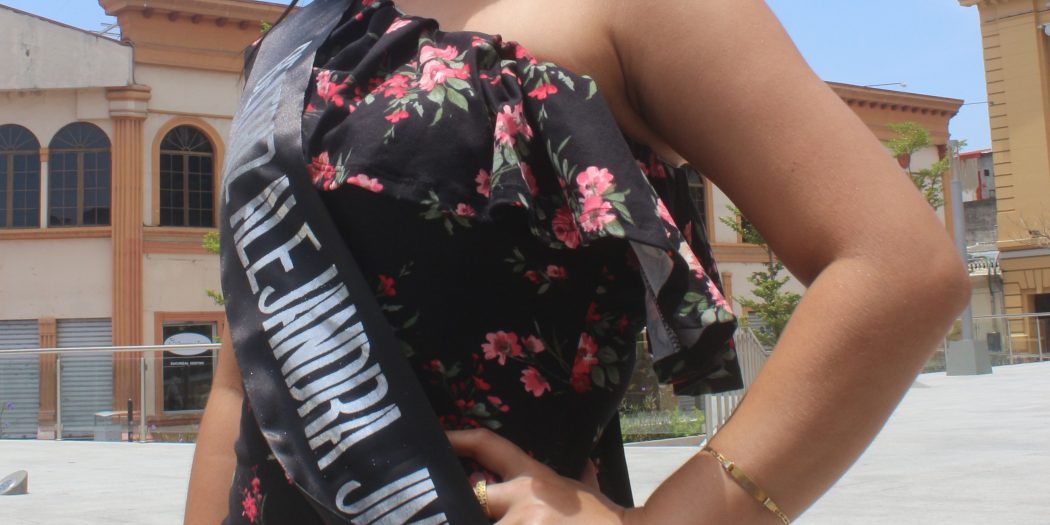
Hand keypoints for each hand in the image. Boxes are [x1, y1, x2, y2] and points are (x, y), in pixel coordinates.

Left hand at [447, 429, 636, 523]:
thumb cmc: (607, 520)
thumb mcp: (590, 490)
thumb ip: (581, 476)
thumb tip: (585, 465)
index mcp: (536, 477)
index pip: (489, 446)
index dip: (458, 439)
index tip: (438, 437)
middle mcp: (524, 497)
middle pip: (474, 496)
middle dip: (473, 511)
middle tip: (475, 514)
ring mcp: (524, 522)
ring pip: (488, 523)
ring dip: (501, 524)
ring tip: (531, 522)